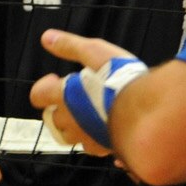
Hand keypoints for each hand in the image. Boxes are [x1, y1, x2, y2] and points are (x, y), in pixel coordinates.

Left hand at [28, 28, 136, 158]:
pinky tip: (105, 129)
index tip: (56, 80)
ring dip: (73, 126)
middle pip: (51, 119)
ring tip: (87, 114)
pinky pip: (92, 147)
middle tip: (74, 98)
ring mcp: (85, 136)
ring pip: (69, 137)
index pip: (38, 96)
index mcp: (64, 96)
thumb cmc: (121, 81)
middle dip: (58, 109)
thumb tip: (46, 37)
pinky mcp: (103, 148)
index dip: (43, 88)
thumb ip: (70, 46)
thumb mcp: (96, 53)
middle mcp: (70, 119)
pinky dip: (93, 139)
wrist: (147, 114)